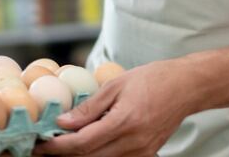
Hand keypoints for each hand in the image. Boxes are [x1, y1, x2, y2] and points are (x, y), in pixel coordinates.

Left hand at [33, 60, 195, 155]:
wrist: (188, 87)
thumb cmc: (154, 79)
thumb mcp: (117, 85)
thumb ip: (89, 107)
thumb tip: (63, 123)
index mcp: (124, 122)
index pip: (81, 143)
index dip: (57, 146)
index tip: (40, 144)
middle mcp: (133, 142)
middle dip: (63, 154)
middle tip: (44, 147)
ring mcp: (142, 152)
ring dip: (80, 156)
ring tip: (63, 145)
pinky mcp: (146, 155)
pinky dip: (98, 154)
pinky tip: (89, 145)